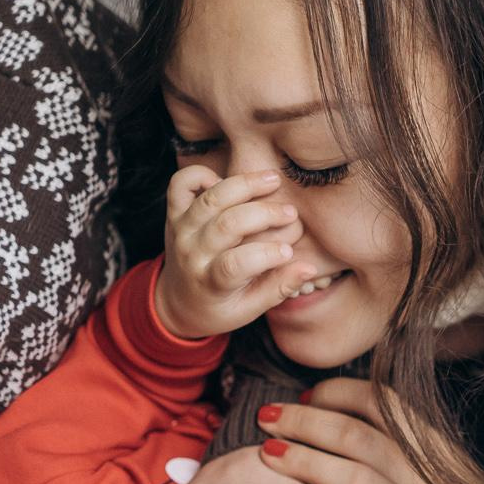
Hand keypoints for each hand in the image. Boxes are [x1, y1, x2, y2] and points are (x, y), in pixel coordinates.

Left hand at [156, 166, 317, 339]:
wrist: (177, 302)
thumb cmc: (220, 307)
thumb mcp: (249, 309)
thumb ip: (278, 288)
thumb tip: (309, 268)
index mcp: (210, 282)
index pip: (234, 265)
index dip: (266, 255)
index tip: (289, 251)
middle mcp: (192, 254)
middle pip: (227, 224)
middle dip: (264, 214)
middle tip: (291, 213)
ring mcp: (181, 230)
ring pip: (210, 199)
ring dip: (244, 185)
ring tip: (273, 180)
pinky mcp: (174, 213)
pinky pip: (181, 183)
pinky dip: (201, 175)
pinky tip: (225, 181)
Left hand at [257, 378, 483, 483]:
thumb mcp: (444, 465)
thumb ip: (403, 440)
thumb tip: (347, 414)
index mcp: (430, 444)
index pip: (375, 399)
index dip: (331, 393)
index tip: (304, 398)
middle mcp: (421, 473)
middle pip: (351, 432)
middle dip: (302, 420)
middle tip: (266, 418)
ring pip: (351, 476)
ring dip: (304, 460)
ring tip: (267, 455)